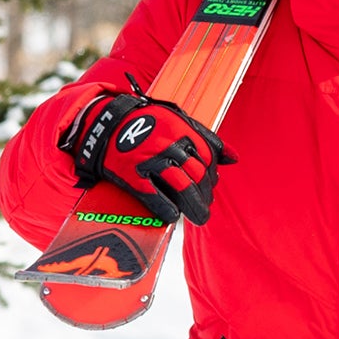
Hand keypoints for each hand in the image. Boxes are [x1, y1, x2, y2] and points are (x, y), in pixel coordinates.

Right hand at [60, 87, 231, 225]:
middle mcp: (168, 144)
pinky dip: (168, 210)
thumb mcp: (177, 121)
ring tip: (200, 217)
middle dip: (205, 194)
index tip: (210, 185)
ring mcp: (150, 160)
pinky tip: (174, 216)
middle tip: (205, 205)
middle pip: (198, 175)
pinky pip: (156, 198)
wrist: (105, 124)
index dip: (212, 175)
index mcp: (181, 130)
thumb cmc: (145, 123)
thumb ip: (205, 139)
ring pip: (183, 188)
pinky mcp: (132, 175)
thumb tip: (234, 159)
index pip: (209, 157)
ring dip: (195, 206)